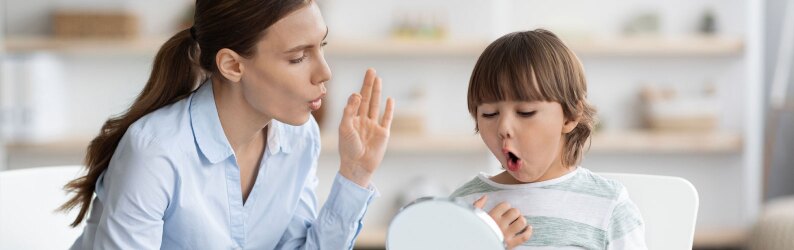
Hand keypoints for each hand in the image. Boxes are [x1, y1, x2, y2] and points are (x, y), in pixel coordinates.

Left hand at [338, 68, 394, 186]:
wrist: (358, 166)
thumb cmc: (348, 148)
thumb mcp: (345, 127)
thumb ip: (349, 110)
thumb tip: (357, 94)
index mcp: (351, 119)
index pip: (355, 100)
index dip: (358, 91)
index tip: (359, 86)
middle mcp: (362, 120)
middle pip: (366, 98)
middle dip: (368, 85)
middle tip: (371, 70)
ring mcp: (373, 126)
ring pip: (376, 105)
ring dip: (377, 92)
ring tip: (378, 79)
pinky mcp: (383, 133)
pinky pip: (387, 118)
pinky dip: (389, 109)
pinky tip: (390, 99)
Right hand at [474, 195, 532, 249]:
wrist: (476, 246)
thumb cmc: (475, 232)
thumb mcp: (474, 217)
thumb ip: (478, 206)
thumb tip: (485, 197)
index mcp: (491, 217)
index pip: (505, 205)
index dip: (507, 206)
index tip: (505, 210)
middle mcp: (500, 224)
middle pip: (515, 212)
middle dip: (515, 213)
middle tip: (512, 217)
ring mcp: (506, 235)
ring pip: (522, 222)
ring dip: (522, 221)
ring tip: (519, 222)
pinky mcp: (511, 244)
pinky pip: (524, 236)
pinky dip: (529, 232)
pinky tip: (528, 228)